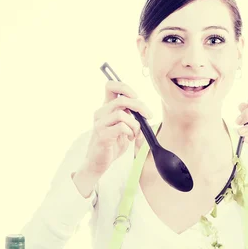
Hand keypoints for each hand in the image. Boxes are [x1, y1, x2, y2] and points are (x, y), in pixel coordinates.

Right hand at [73, 81, 152, 195]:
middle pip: (122, 99)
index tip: (136, 97)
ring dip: (135, 124)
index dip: (125, 87)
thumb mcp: (123, 127)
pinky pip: (121, 127)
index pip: (110, 86)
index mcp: (105, 108)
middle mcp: (101, 113)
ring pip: (122, 113)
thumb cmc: (112, 145)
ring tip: (134, 133)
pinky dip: (130, 132)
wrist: (99, 162)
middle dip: (140, 106)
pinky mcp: (102, 135)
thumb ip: (130, 117)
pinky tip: (129, 138)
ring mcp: (100, 123)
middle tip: (148, 115)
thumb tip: (144, 111)